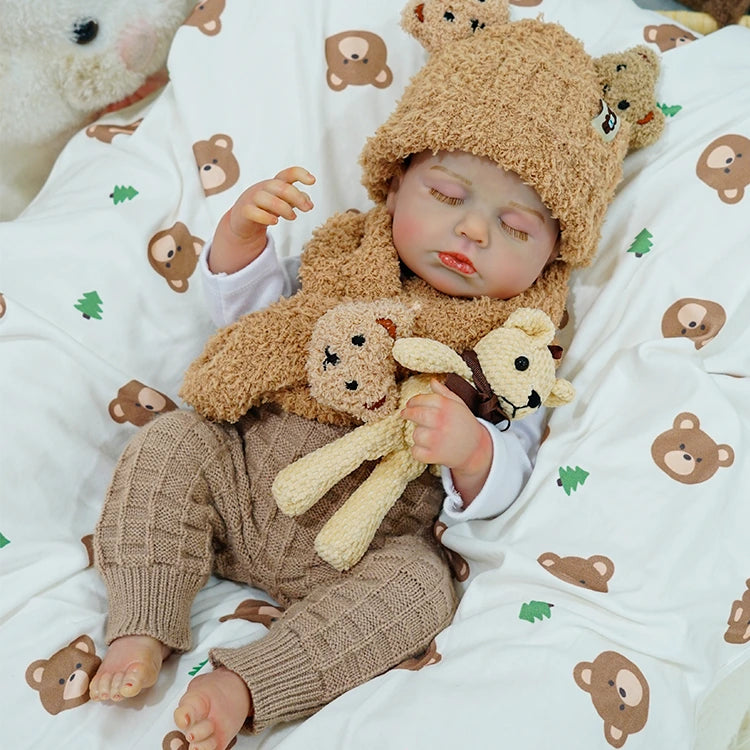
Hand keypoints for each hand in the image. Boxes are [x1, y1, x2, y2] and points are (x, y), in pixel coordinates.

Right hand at [209, 166, 315, 273]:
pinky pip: (253, 212)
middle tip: (307, 209)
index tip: (312, 181)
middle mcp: (264, 188)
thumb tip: (309, 203)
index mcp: (275, 184)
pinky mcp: (244, 211)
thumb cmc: (265, 208)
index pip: (288, 173)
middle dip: (297, 197)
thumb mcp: (283, 202)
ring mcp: (252, 198)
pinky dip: (265, 217)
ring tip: (293, 217)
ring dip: (284, 208)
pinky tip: (274, 221)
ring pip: (268, 199)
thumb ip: (296, 200)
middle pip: (281, 187)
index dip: (300, 174)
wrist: (242, 220)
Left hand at [401, 379, 492, 504]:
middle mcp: (440, 420)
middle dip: (407, 413)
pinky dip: (418, 452)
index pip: (423, 399)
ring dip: (418, 435)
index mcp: (447, 406)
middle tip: (405, 414)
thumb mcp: (459, 405)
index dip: (414, 401)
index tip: (410, 403)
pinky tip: (428, 448)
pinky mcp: (434, 455)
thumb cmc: (466, 425)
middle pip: (415, 414)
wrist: (477, 450)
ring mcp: (436, 439)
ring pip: (415, 434)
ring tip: (429, 436)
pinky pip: (415, 451)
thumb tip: (432, 381)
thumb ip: (444, 393)